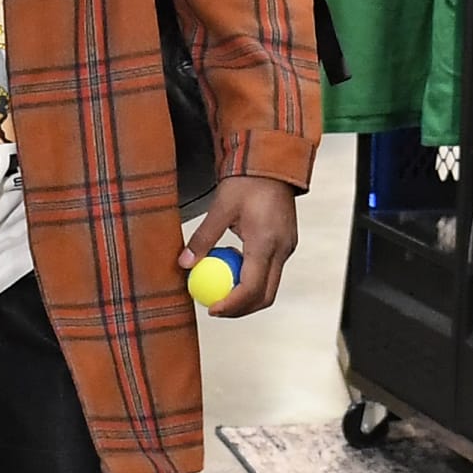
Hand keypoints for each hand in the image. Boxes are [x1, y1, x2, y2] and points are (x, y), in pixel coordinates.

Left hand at [180, 177, 298, 318]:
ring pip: (270, 287)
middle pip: (265, 296)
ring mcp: (287, 248)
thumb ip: (203, 238)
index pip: (251, 288)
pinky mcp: (286, 244)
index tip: (212, 309)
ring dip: (247, 296)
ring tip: (221, 290)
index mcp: (266, 242)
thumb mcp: (220, 208)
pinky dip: (252, 279)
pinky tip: (233, 269)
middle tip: (215, 309)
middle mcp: (282, 249)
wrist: (271, 162)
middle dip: (241, 309)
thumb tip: (184, 263)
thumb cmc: (246, 181)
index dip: (231, 305)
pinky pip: (271, 272)